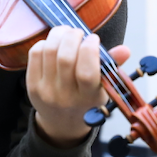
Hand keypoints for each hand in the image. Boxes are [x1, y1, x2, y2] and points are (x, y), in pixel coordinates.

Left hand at [27, 27, 130, 147]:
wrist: (62, 124)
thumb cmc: (87, 101)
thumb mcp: (103, 88)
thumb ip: (112, 67)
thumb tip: (125, 50)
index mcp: (87, 98)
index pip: (86, 72)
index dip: (90, 49)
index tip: (94, 39)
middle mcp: (64, 96)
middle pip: (65, 58)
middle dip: (73, 36)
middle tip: (79, 33)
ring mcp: (45, 91)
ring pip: (48, 51)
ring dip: (58, 35)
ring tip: (67, 32)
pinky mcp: (31, 85)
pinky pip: (35, 54)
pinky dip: (45, 42)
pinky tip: (54, 44)